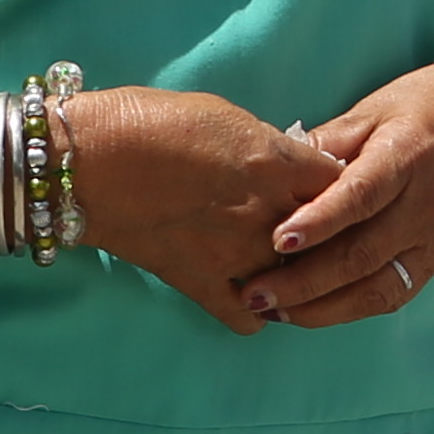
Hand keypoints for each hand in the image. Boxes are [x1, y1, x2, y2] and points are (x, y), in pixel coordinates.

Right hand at [55, 85, 344, 330]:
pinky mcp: (200, 284)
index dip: (344, 185)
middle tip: (322, 227)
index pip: (344, 183)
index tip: (338, 186)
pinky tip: (258, 298)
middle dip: (330, 232)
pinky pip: (248, 317)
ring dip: (299, 274)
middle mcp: (267, 214)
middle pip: (330, 235)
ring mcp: (235, 255)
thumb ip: (269, 148)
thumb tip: (289, 164)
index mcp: (277, 164)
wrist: (88, 161)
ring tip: (294, 264)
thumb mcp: (226, 116)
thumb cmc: (151, 120)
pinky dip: (258, 313)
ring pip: (297, 280)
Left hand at [259, 59, 433, 328]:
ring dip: (322, 308)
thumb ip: (324, 145)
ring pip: (379, 287)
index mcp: (409, 154)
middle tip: (253, 293)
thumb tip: (271, 177)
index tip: (277, 241)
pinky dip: (349, 309)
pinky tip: (310, 312)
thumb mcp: (372, 110)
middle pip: (364, 253)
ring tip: (274, 312)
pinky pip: (393, 294)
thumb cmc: (422, 108)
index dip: (320, 221)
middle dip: (305, 281)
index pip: (362, 195)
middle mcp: (429, 202)